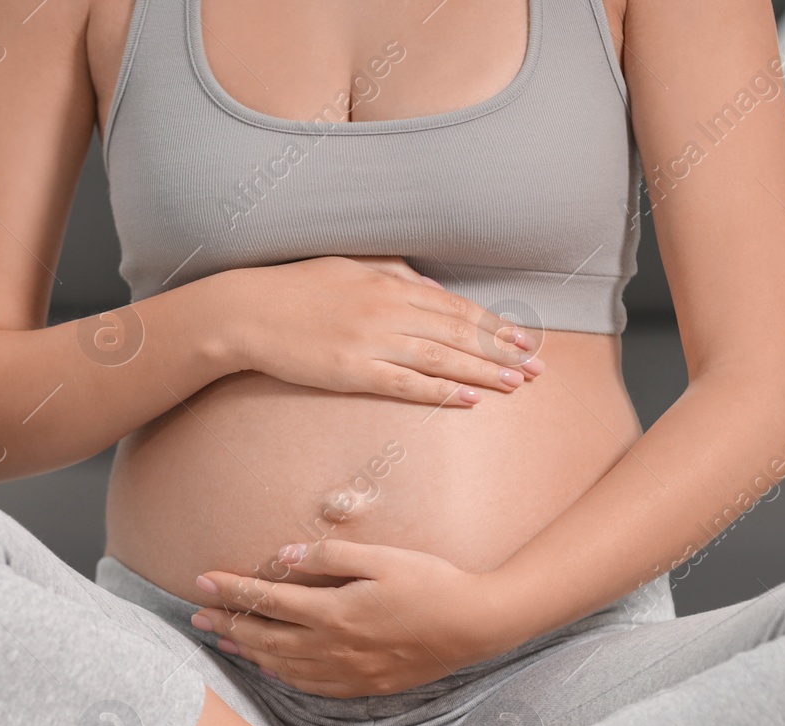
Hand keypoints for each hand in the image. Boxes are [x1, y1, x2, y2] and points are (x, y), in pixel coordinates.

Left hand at [188, 539, 513, 697]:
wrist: (476, 624)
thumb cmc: (432, 582)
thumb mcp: (383, 557)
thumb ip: (330, 557)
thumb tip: (285, 559)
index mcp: (334, 612)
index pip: (267, 601)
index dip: (231, 590)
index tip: (202, 581)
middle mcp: (334, 648)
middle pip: (265, 638)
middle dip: (227, 625)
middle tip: (196, 616)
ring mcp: (348, 672)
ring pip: (282, 666)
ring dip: (247, 653)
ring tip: (222, 642)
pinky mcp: (365, 685)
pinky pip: (310, 686)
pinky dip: (281, 675)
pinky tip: (271, 668)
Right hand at [215, 255, 544, 408]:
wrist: (248, 311)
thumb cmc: (296, 288)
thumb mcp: (350, 266)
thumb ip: (395, 274)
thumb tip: (434, 289)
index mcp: (390, 283)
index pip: (456, 307)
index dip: (495, 324)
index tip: (525, 339)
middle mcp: (388, 309)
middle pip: (458, 332)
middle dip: (502, 350)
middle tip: (537, 367)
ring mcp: (371, 340)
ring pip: (442, 357)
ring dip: (483, 371)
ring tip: (516, 384)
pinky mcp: (352, 370)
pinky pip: (406, 383)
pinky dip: (441, 390)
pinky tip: (470, 398)